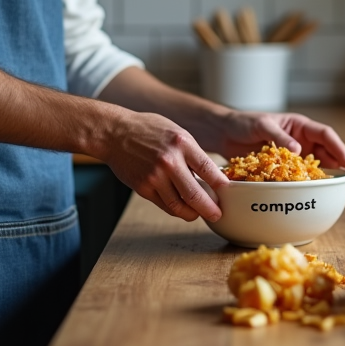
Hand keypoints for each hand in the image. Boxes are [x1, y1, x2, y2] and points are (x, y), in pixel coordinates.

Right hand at [101, 111, 229, 221]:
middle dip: (210, 209)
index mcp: (182, 143)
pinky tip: (182, 209)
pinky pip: (164, 205)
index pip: (208, 169)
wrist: (115, 133)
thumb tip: (210, 175)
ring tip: (200, 214)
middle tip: (217, 214)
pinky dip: (176, 210)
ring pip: (179, 205)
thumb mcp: (176, 132)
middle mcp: (169, 161)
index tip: (229, 193)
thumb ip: (192, 153)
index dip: (221, 185)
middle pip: (195, 194)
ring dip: (192, 214)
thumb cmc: (148, 130)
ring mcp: (155, 176)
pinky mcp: (143, 188)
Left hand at [212, 112, 344, 201]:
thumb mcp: (261, 126)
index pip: (326, 136)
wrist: (223, 133)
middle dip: (343, 171)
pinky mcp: (284, 168)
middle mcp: (302, 140)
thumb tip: (298, 150)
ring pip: (319, 169)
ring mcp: (294, 156)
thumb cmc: (242, 123)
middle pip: (329, 155)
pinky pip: (302, 178)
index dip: (340, 150)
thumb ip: (279, 136)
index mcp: (300, 126)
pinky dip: (312, 188)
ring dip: (332, 182)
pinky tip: (321, 199)